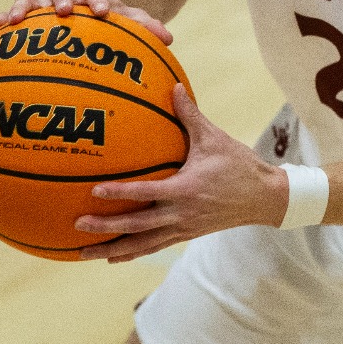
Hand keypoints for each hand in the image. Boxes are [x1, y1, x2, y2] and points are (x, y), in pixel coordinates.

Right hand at [0, 0, 173, 44]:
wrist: (93, 11)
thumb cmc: (112, 20)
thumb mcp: (129, 20)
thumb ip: (145, 26)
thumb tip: (168, 37)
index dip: (97, 0)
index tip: (102, 12)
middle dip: (62, 0)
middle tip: (65, 11)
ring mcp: (45, 6)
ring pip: (32, 1)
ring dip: (24, 8)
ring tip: (15, 20)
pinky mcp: (28, 18)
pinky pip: (13, 17)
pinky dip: (1, 20)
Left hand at [73, 84, 289, 261]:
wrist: (264, 199)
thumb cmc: (239, 166)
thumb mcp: (214, 138)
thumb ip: (190, 114)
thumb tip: (173, 86)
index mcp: (186, 190)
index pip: (146, 193)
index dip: (120, 193)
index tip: (95, 192)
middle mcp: (181, 214)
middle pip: (137, 226)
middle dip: (106, 228)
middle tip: (78, 225)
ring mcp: (183, 228)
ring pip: (142, 245)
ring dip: (112, 249)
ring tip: (84, 253)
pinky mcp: (186, 235)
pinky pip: (153, 247)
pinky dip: (132, 254)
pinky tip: (113, 257)